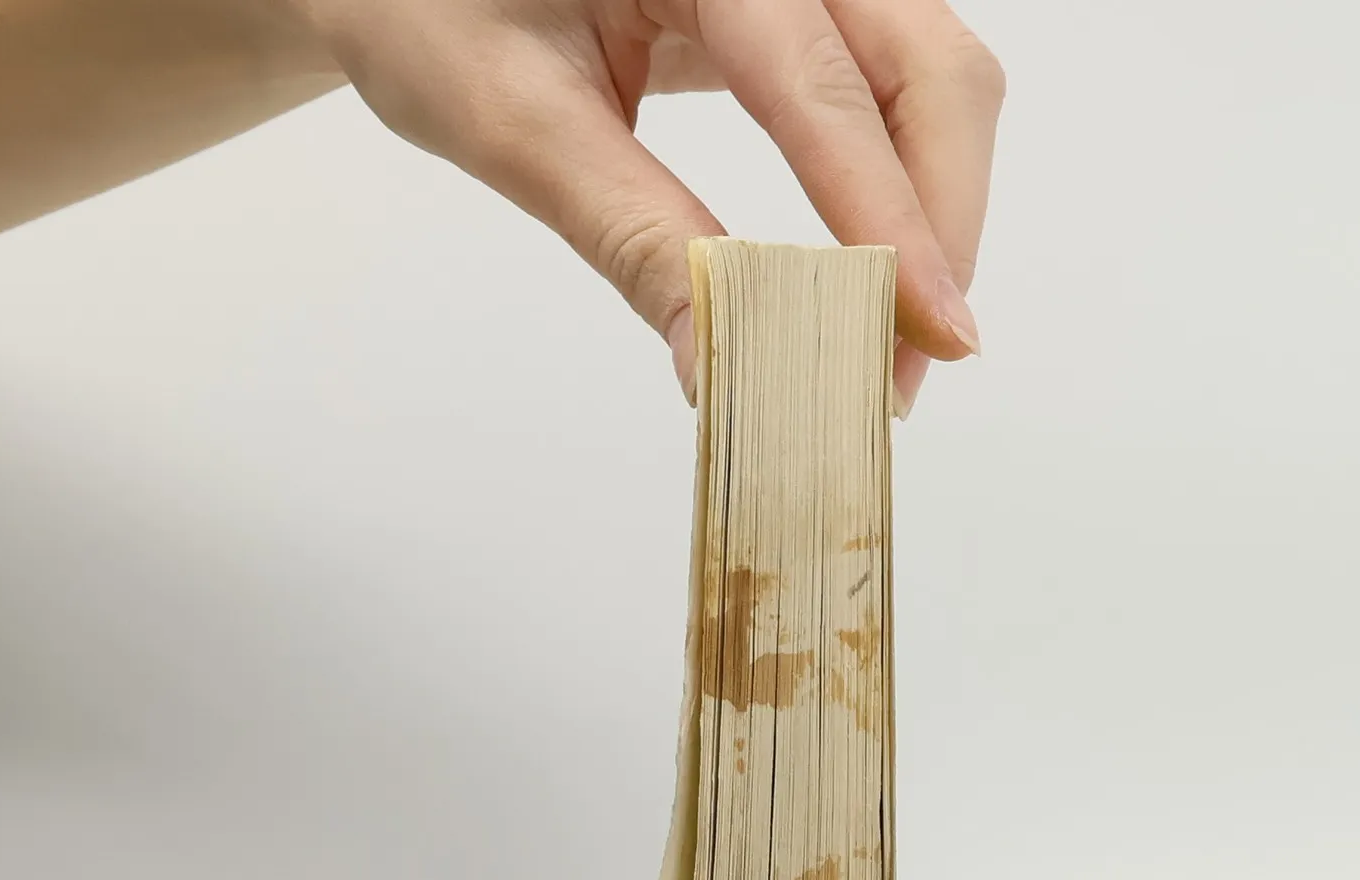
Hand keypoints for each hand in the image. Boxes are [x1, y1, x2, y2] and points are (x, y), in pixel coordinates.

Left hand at [293, 0, 1002, 413]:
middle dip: (935, 221)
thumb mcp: (515, 126)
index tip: (929, 334)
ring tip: (890, 333)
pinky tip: (869, 265)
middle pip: (926, 65)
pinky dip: (894, 179)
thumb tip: (723, 362)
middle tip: (910, 363)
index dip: (890, 221)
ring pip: (927, 71)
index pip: (826, 86)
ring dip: (927, 206)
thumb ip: (633, 238)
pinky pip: (885, 81)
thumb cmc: (424, 7)